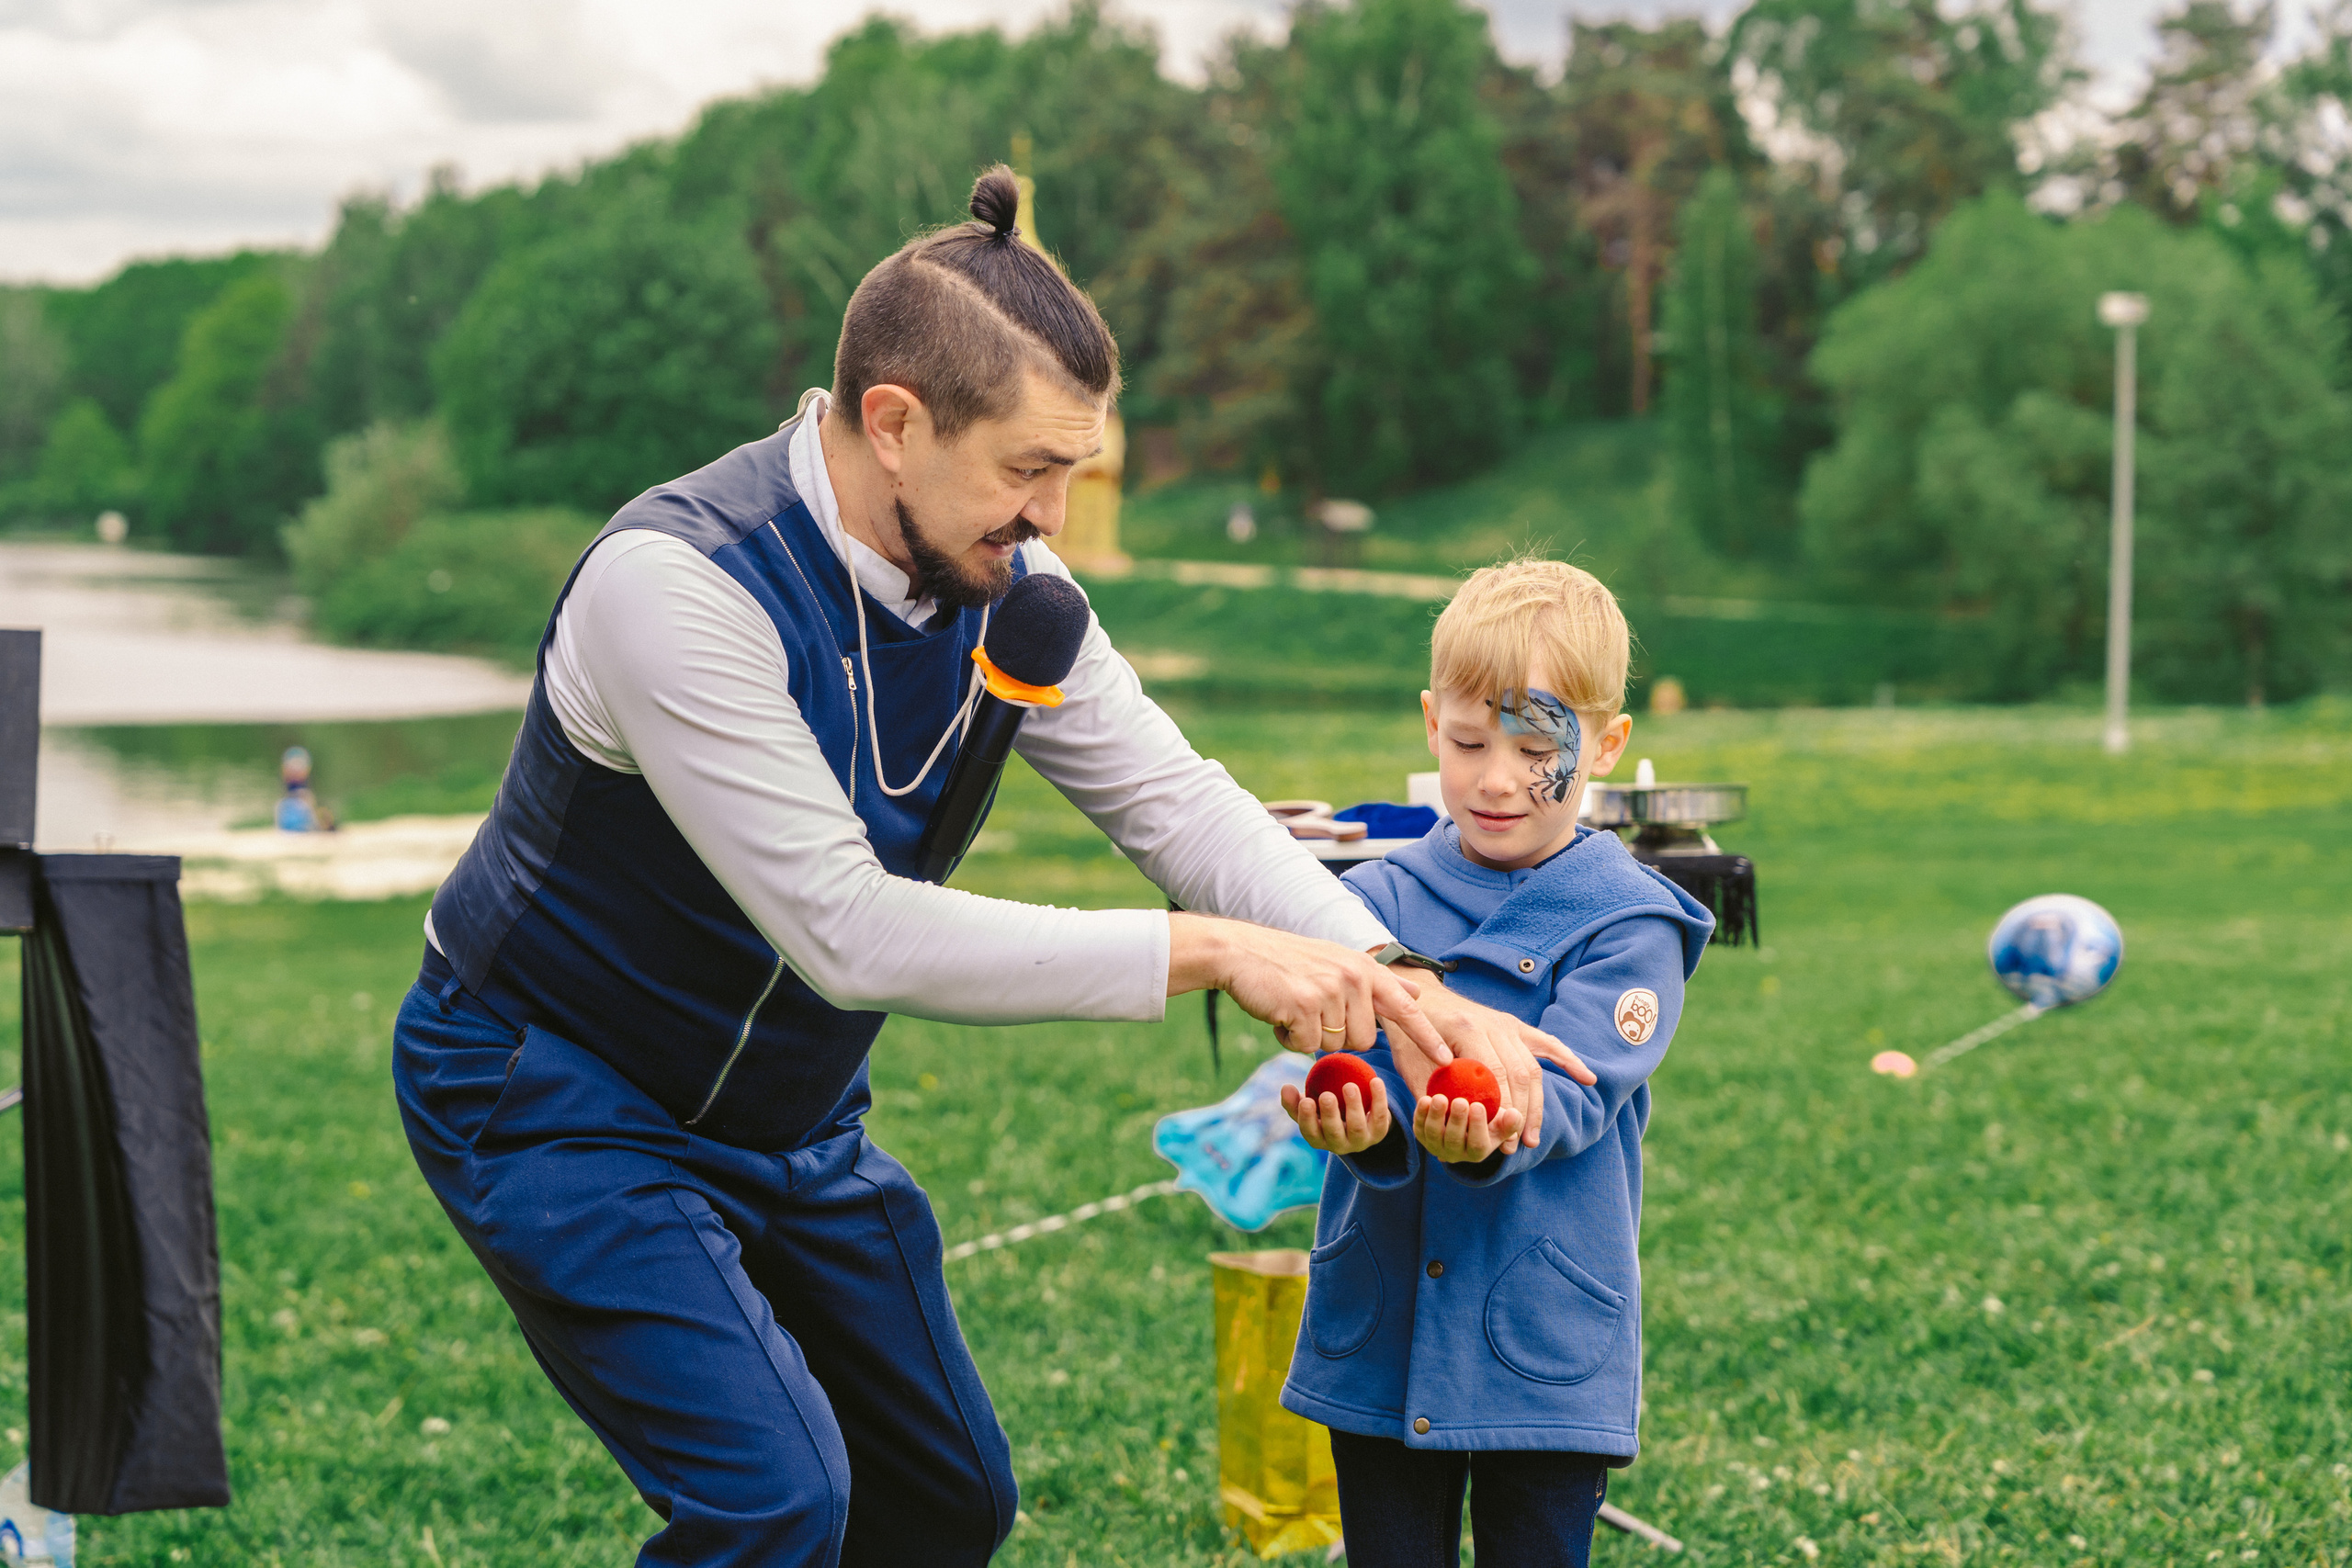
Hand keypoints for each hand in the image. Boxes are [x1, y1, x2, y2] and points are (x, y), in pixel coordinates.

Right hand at [1168, 914, 1445, 1058]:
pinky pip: (1306, 1045)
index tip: (1448, 1059)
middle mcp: (1353, 978)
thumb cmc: (1290, 963)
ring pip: (1335, 1045)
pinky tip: (1280, 1013)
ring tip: (1295, 1007)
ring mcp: (1329, 991)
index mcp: (1365, 969)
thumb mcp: (1341, 962)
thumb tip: (1416, 995)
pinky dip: (1289, 1037)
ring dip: (1312, 1036)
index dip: (1427, 1037)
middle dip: (1338, 1036)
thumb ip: (1378, 982)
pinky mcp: (1304, 1006)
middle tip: (1313, 1009)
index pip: (1405, 1009)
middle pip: (1364, 1040)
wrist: (1242, 953)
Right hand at [1280, 1078, 1391, 1154]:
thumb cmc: (1327, 1112)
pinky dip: (1379, 1099)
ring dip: (1353, 1106)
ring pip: (1357, 1127)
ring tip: (1349, 1086)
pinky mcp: (1379, 1134)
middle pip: (1334, 1133)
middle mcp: (1339, 1145)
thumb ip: (1295, 1100)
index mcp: (1320, 1139)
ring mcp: (1360, 1141)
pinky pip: (1381, 1117)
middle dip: (1329, 1115)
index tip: (1306, 1101)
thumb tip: (1285, 1087)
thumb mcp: (1310, 1108)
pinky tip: (1375, 1080)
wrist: (1361, 1121)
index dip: (1308, 1119)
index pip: (1311, 1133)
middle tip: (1326, 1095)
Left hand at [1385, 984, 1592, 1151]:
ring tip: (1532, 1136)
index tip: (1500, 1140)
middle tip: (1517, 1145)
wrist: (1416, 996)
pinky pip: (1547, 1044)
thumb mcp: (1410, 1059)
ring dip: (1536, 1104)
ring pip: (1533, 1066)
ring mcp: (1507, 1024)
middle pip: (1520, 1074)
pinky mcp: (1515, 1026)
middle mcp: (1494, 1024)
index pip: (1496, 1076)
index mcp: (1468, 1029)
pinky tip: (1587, 1079)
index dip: (1501, 1111)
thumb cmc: (1409, 1031)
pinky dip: (1568, 1061)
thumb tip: (1451, 1121)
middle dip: (1521, 1114)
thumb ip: (1432, 1087)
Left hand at [1414, 1092, 1522, 1162]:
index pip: (1478, 1145)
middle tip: (1460, 1101)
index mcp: (1477, 1152)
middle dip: (1457, 1121)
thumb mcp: (1500, 1121)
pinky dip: (1420, 1114)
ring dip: (1436, 1116)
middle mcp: (1455, 1153)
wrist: (1462, 1116)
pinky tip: (1425, 1099)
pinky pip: (1419, 1127)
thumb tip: (1514, 1114)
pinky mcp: (1422, 1136)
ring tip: (1440, 1098)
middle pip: (1454, 1141)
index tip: (1478, 1105)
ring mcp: (1436, 1146)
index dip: (1478, 1126)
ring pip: (1434, 1135)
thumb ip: (1510, 1120)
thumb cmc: (1487, 1118)